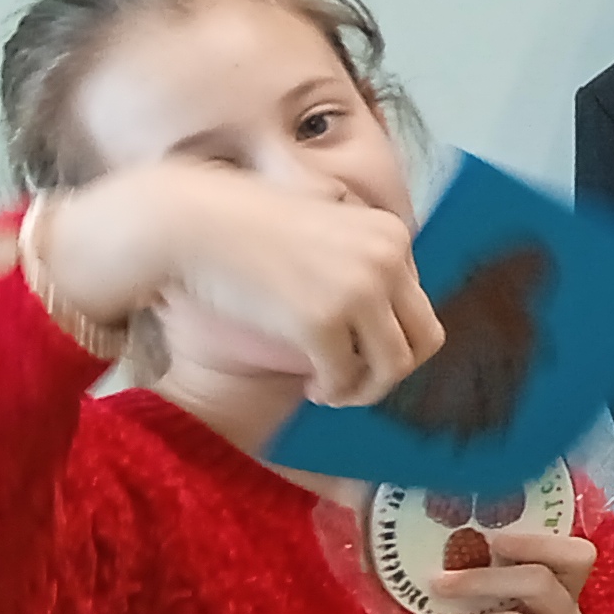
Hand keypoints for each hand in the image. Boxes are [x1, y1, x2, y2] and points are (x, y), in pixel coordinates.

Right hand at [35, 163, 441, 402]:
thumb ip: (361, 258)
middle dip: (392, 371)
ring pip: (394, 367)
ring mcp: (358, 289)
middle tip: (356, 381)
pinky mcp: (322, 320)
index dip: (392, 337)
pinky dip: (332, 390)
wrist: (189, 222)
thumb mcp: (325, 227)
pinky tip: (310, 385)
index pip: (420, 306)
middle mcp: (387, 259)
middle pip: (424, 341)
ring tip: (333, 389)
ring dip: (366, 389)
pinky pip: (345, 377)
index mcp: (392, 234)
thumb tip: (387, 310)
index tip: (359, 349)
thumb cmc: (245, 226)